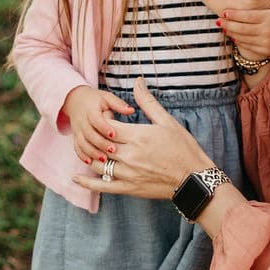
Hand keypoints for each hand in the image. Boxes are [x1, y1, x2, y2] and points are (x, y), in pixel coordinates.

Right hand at [62, 85, 134, 164]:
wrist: (75, 101)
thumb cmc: (95, 100)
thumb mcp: (107, 98)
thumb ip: (118, 104)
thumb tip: (131, 110)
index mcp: (91, 110)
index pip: (96, 119)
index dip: (104, 127)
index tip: (114, 134)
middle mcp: (82, 121)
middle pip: (89, 134)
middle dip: (100, 143)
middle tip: (113, 150)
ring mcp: (78, 131)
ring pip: (82, 143)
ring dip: (92, 152)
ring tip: (104, 159)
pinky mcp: (76, 137)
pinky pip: (77, 148)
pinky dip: (82, 156)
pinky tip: (90, 162)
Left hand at [71, 78, 211, 199]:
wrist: (194, 178)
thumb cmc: (184, 148)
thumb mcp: (167, 121)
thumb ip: (148, 102)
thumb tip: (137, 81)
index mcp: (138, 136)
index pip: (107, 125)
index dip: (101, 120)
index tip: (103, 116)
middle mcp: (129, 155)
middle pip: (100, 143)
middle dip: (95, 135)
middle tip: (94, 129)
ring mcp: (128, 174)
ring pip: (98, 163)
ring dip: (89, 155)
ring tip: (86, 147)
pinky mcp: (129, 188)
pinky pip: (102, 186)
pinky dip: (86, 182)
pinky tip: (75, 177)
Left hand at [220, 0, 269, 59]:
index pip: (248, 16)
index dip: (235, 15)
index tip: (224, 12)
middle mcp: (268, 31)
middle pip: (243, 29)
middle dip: (229, 25)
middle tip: (218, 20)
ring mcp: (267, 43)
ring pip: (244, 39)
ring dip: (231, 33)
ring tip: (222, 27)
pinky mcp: (266, 51)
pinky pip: (249, 47)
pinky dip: (239, 42)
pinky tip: (232, 35)